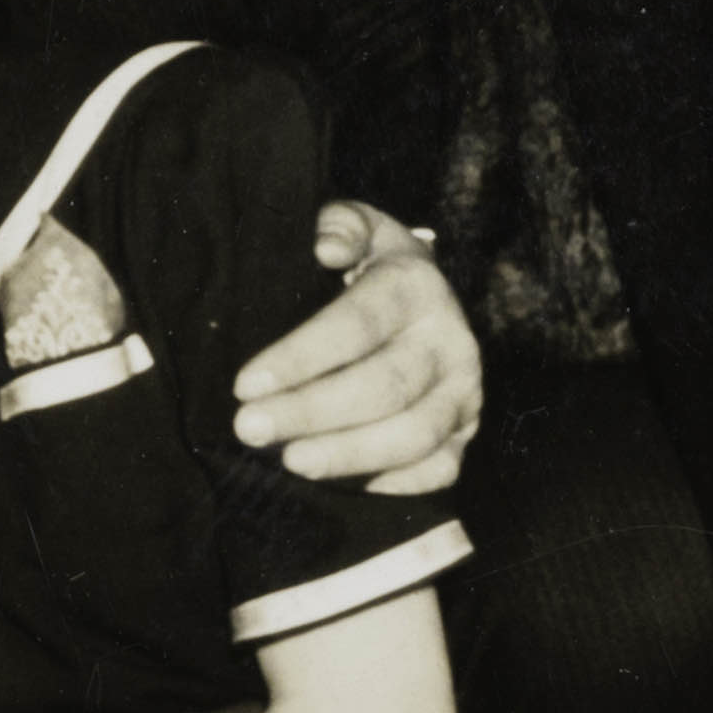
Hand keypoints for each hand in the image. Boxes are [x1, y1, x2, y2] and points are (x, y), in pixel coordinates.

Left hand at [227, 215, 480, 496]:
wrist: (423, 289)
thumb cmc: (365, 261)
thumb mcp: (353, 226)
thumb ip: (337, 224)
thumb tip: (326, 246)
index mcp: (416, 286)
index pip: (357, 325)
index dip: (300, 358)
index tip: (244, 384)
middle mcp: (450, 340)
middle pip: (384, 387)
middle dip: (312, 412)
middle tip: (249, 428)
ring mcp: (465, 390)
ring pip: (415, 434)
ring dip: (349, 453)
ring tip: (289, 462)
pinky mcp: (468, 429)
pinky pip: (442, 469)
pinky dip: (398, 482)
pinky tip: (348, 487)